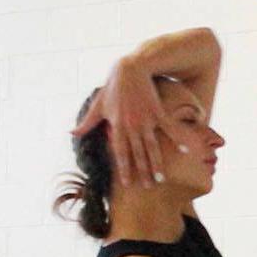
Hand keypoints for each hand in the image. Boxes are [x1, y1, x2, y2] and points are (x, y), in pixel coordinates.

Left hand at [82, 57, 181, 187]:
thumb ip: (86, 123)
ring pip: (153, 146)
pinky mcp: (158, 111)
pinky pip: (169, 128)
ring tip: (161, 178)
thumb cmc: (112, 88)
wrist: (130, 69)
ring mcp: (146, 119)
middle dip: (143, 172)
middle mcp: (132, 126)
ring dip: (157, 163)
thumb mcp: (97, 105)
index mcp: (117, 126)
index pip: (120, 152)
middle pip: (138, 154)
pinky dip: (177, 140)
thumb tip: (71, 133)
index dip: (124, 168)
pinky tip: (185, 151)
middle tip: (148, 187)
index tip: (126, 183)